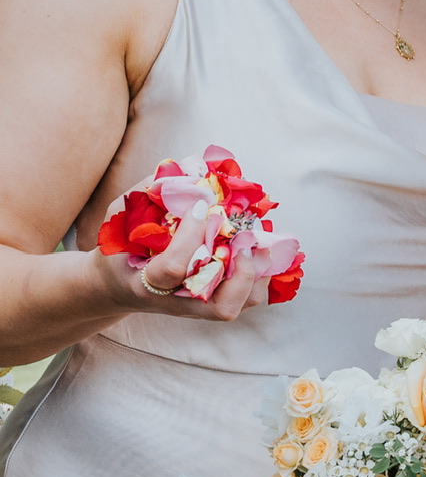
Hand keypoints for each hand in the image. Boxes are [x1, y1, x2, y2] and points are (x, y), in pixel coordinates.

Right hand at [96, 203, 266, 322]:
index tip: (200, 206)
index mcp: (145, 283)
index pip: (173, 268)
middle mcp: (175, 301)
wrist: (115, 287)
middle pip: (219, 305)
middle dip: (240, 270)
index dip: (191, 235)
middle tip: (243, 238)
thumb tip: (187, 169)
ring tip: (255, 243)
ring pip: (237, 305)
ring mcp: (195, 307)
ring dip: (254, 275)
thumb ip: (146, 195)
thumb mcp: (121, 220)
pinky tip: (256, 250)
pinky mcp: (210, 303)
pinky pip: (246, 299)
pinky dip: (259, 277)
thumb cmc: (119, 247)